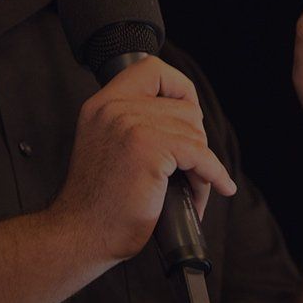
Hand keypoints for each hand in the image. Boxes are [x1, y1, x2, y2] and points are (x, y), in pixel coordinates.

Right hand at [52, 57, 236, 262]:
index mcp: (102, 104)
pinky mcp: (148, 149)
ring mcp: (130, 125)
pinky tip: (220, 185)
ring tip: (189, 187)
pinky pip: (200, 155)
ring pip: (194, 132)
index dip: (179, 87)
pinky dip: (214, 173)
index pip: (151, 69)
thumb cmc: (98, 203)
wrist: (81, 234)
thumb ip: (134, 124)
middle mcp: (113, 108)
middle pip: (184, 106)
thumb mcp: (107, 146)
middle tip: (187, 168)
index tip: (189, 113)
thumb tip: (189, 121)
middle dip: (195, 140)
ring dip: (201, 164)